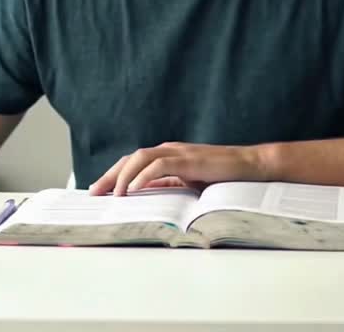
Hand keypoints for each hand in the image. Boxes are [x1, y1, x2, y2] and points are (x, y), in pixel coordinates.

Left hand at [88, 142, 267, 195]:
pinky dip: (143, 176)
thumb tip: (145, 195)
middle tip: (93, 193)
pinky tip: (133, 190)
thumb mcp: (189, 183)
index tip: (98, 190)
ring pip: (140, 158)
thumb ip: (168, 184)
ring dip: (123, 176)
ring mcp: (178, 152)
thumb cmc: (222, 175)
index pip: (132, 163)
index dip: (113, 175)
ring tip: (113, 194)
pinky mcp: (188, 159)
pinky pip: (159, 165)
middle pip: (130, 159)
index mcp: (167, 155)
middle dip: (109, 176)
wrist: (250, 166)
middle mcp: (168, 150)